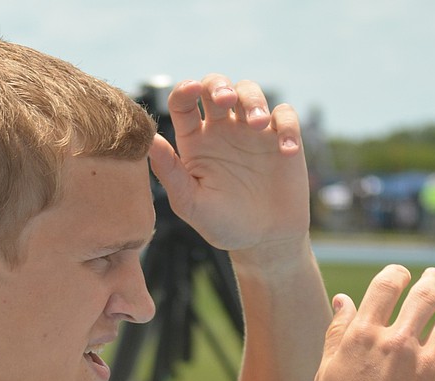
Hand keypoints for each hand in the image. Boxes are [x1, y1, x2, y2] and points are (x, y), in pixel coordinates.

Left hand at [148, 76, 309, 256]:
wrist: (262, 241)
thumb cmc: (222, 225)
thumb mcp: (191, 203)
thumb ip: (170, 173)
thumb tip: (148, 141)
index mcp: (195, 141)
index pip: (184, 103)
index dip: (185, 90)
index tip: (190, 90)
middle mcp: (221, 129)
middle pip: (216, 86)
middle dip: (219, 85)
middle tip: (225, 101)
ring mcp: (252, 130)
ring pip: (250, 92)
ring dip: (253, 100)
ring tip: (258, 124)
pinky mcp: (281, 137)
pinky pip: (285, 115)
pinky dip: (287, 126)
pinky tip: (285, 150)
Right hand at [315, 265, 434, 380]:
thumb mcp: (327, 376)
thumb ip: (337, 335)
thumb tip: (344, 300)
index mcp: (364, 337)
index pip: (388, 284)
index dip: (398, 275)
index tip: (402, 278)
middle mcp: (398, 344)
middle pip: (428, 292)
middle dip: (434, 280)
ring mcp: (428, 366)